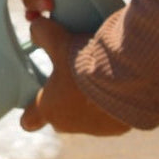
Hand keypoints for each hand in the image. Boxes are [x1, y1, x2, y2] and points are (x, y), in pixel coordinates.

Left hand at [20, 18, 130, 135]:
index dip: (31, 112)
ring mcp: (94, 129)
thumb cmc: (85, 63)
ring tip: (99, 79)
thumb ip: (43, 34)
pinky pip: (111, 118)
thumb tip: (36, 29)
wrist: (128, 79)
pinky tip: (119, 87)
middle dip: (63, 103)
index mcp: (49, 108)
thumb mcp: (59, 40)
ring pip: (86, 118)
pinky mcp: (117, 128)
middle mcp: (70, 124)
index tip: (33, 106)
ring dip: (90, 103)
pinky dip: (112, 104)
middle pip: (60, 118)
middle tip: (72, 81)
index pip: (30, 120)